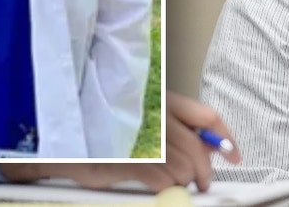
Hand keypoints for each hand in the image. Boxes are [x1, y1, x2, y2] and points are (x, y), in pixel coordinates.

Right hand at [0, 92, 239, 191]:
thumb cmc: (93, 128)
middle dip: (204, 170)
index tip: (232, 153)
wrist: (56, 139)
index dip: (224, 136)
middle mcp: (155, 114)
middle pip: (197, 147)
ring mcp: (143, 136)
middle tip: (202, 183)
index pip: (204, 115)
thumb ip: (169, 131)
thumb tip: (201, 147)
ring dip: (184, 181)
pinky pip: (163, 180)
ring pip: (184, 166)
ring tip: (175, 185)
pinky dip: (166, 188)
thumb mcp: (135, 122)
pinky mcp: (130, 160)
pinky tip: (159, 187)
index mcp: (159, 99)